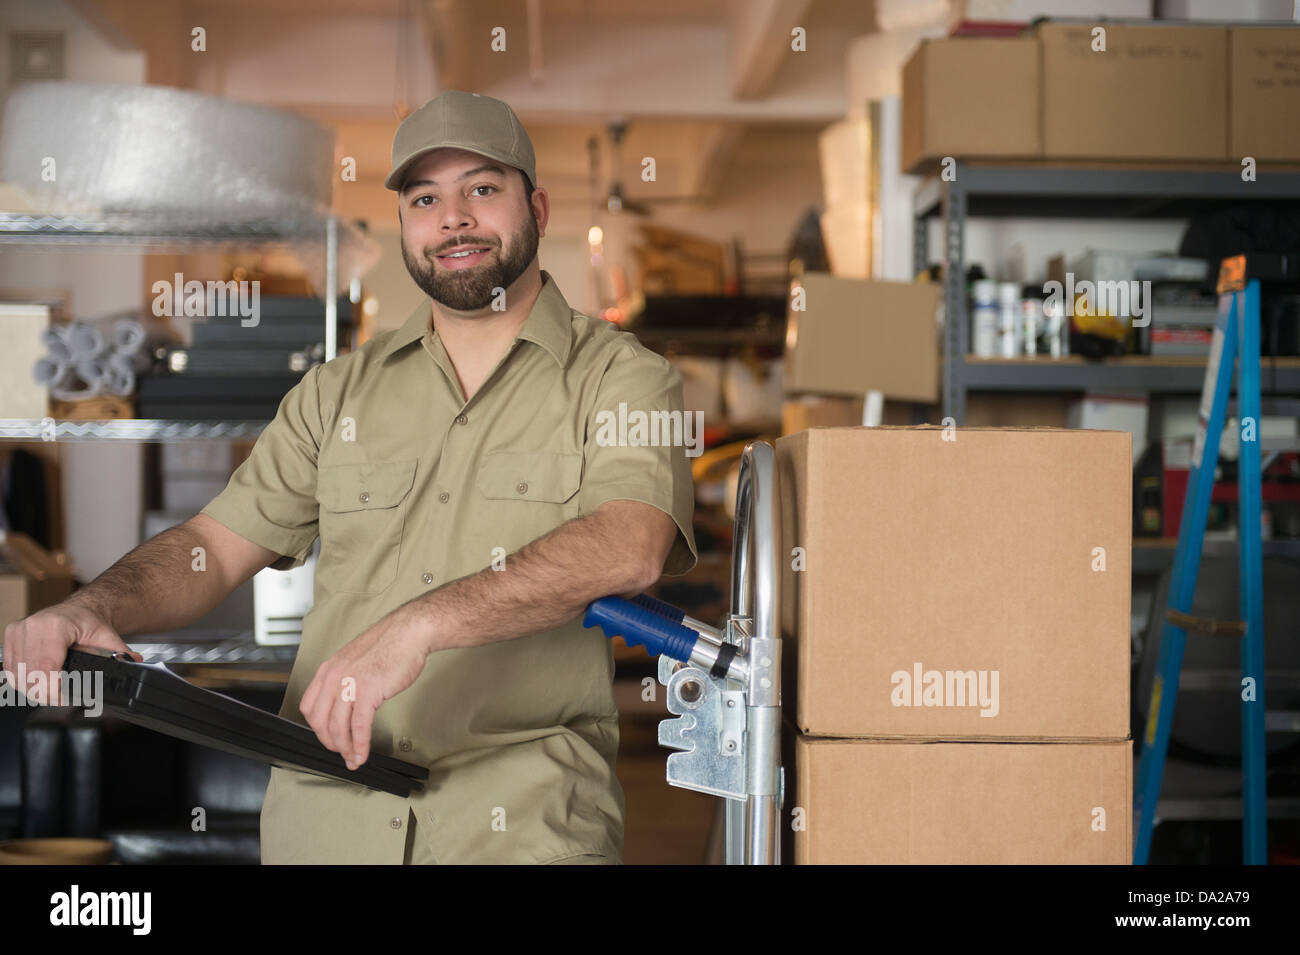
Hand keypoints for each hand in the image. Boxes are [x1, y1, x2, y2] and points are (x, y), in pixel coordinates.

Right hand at [3, 599, 136, 705]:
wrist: (76, 609)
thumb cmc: (88, 622)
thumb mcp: (107, 637)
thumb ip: (119, 654)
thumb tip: (133, 664)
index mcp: (55, 626)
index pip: (46, 667)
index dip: (53, 689)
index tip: (65, 698)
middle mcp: (33, 626)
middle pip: (30, 675)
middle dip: (46, 692)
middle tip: (62, 699)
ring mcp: (19, 631)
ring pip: (18, 674)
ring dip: (33, 688)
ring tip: (51, 691)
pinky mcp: (10, 637)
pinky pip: (11, 669)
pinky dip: (22, 680)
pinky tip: (37, 682)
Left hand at [298, 604, 431, 770]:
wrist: (409, 632)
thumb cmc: (389, 643)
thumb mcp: (355, 659)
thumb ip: (346, 679)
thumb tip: (347, 702)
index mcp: (328, 669)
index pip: (309, 706)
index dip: (317, 727)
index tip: (328, 735)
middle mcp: (334, 677)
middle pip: (320, 721)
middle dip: (329, 742)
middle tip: (340, 751)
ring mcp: (349, 685)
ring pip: (338, 727)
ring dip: (345, 748)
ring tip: (353, 758)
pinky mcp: (368, 692)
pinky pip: (359, 727)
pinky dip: (360, 745)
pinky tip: (362, 754)